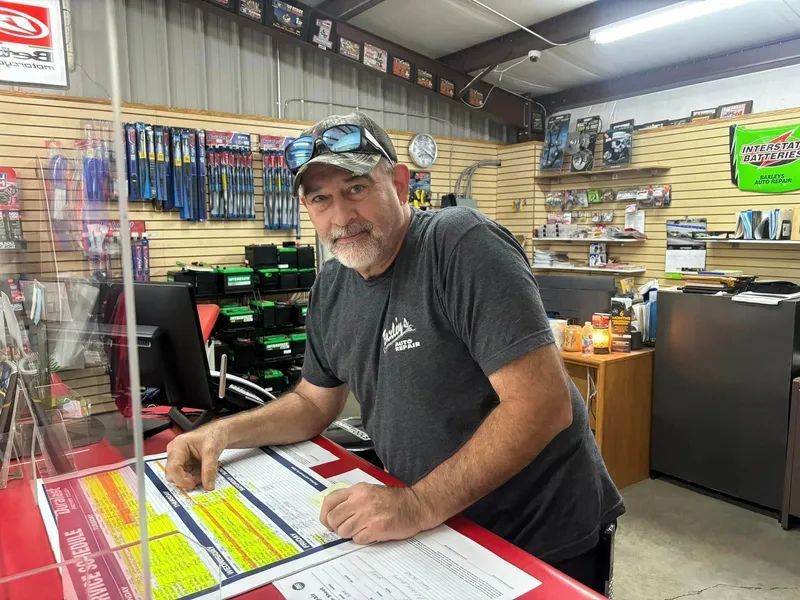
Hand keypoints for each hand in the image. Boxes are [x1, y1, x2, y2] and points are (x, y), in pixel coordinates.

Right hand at [165, 423, 228, 490]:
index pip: (173, 468)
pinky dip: (196, 477)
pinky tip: (204, 470)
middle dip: (188, 479)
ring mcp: (179, 459)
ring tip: (206, 471)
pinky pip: (187, 476)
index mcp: (178, 446)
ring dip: (193, 478)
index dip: (181, 479)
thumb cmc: (213, 435)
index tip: (192, 485)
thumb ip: (209, 470)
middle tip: (202, 478)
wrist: (219, 433)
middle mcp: (175, 453)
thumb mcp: (212, 452)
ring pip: (180, 477)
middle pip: (174, 474)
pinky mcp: (185, 464)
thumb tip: (208, 486)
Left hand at [319, 484, 436, 543]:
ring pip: (344, 531)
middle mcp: (361, 500)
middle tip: (348, 528)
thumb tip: (332, 514)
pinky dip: (362, 539)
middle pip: (334, 519)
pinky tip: (371, 532)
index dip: (325, 515)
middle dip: (338, 527)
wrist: (415, 506)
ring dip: (351, 534)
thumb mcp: (369, 491)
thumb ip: (351, 499)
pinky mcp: (377, 528)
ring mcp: (368, 515)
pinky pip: (358, 539)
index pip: (329, 502)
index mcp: (358, 490)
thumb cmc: (393, 500)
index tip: (328, 522)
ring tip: (362, 529)